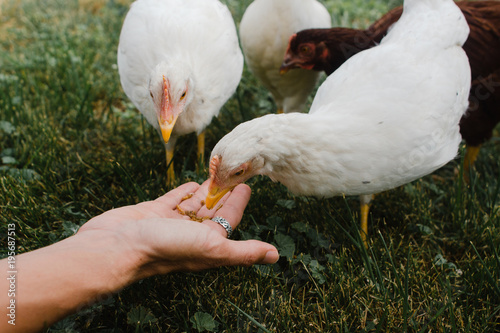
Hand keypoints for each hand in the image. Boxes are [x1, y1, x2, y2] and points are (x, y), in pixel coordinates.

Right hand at [78, 180, 278, 278]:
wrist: (117, 245)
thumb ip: (243, 252)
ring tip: (216, 174)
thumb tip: (275, 256)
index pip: (229, 219)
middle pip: (213, 210)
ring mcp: (170, 223)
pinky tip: (190, 184)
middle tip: (234, 172)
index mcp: (207, 242)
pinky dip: (183, 192)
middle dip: (224, 193)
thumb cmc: (165, 247)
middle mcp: (190, 234)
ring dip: (206, 190)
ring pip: (193, 204)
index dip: (239, 203)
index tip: (247, 186)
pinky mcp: (152, 213)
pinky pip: (172, 200)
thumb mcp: (212, 247)